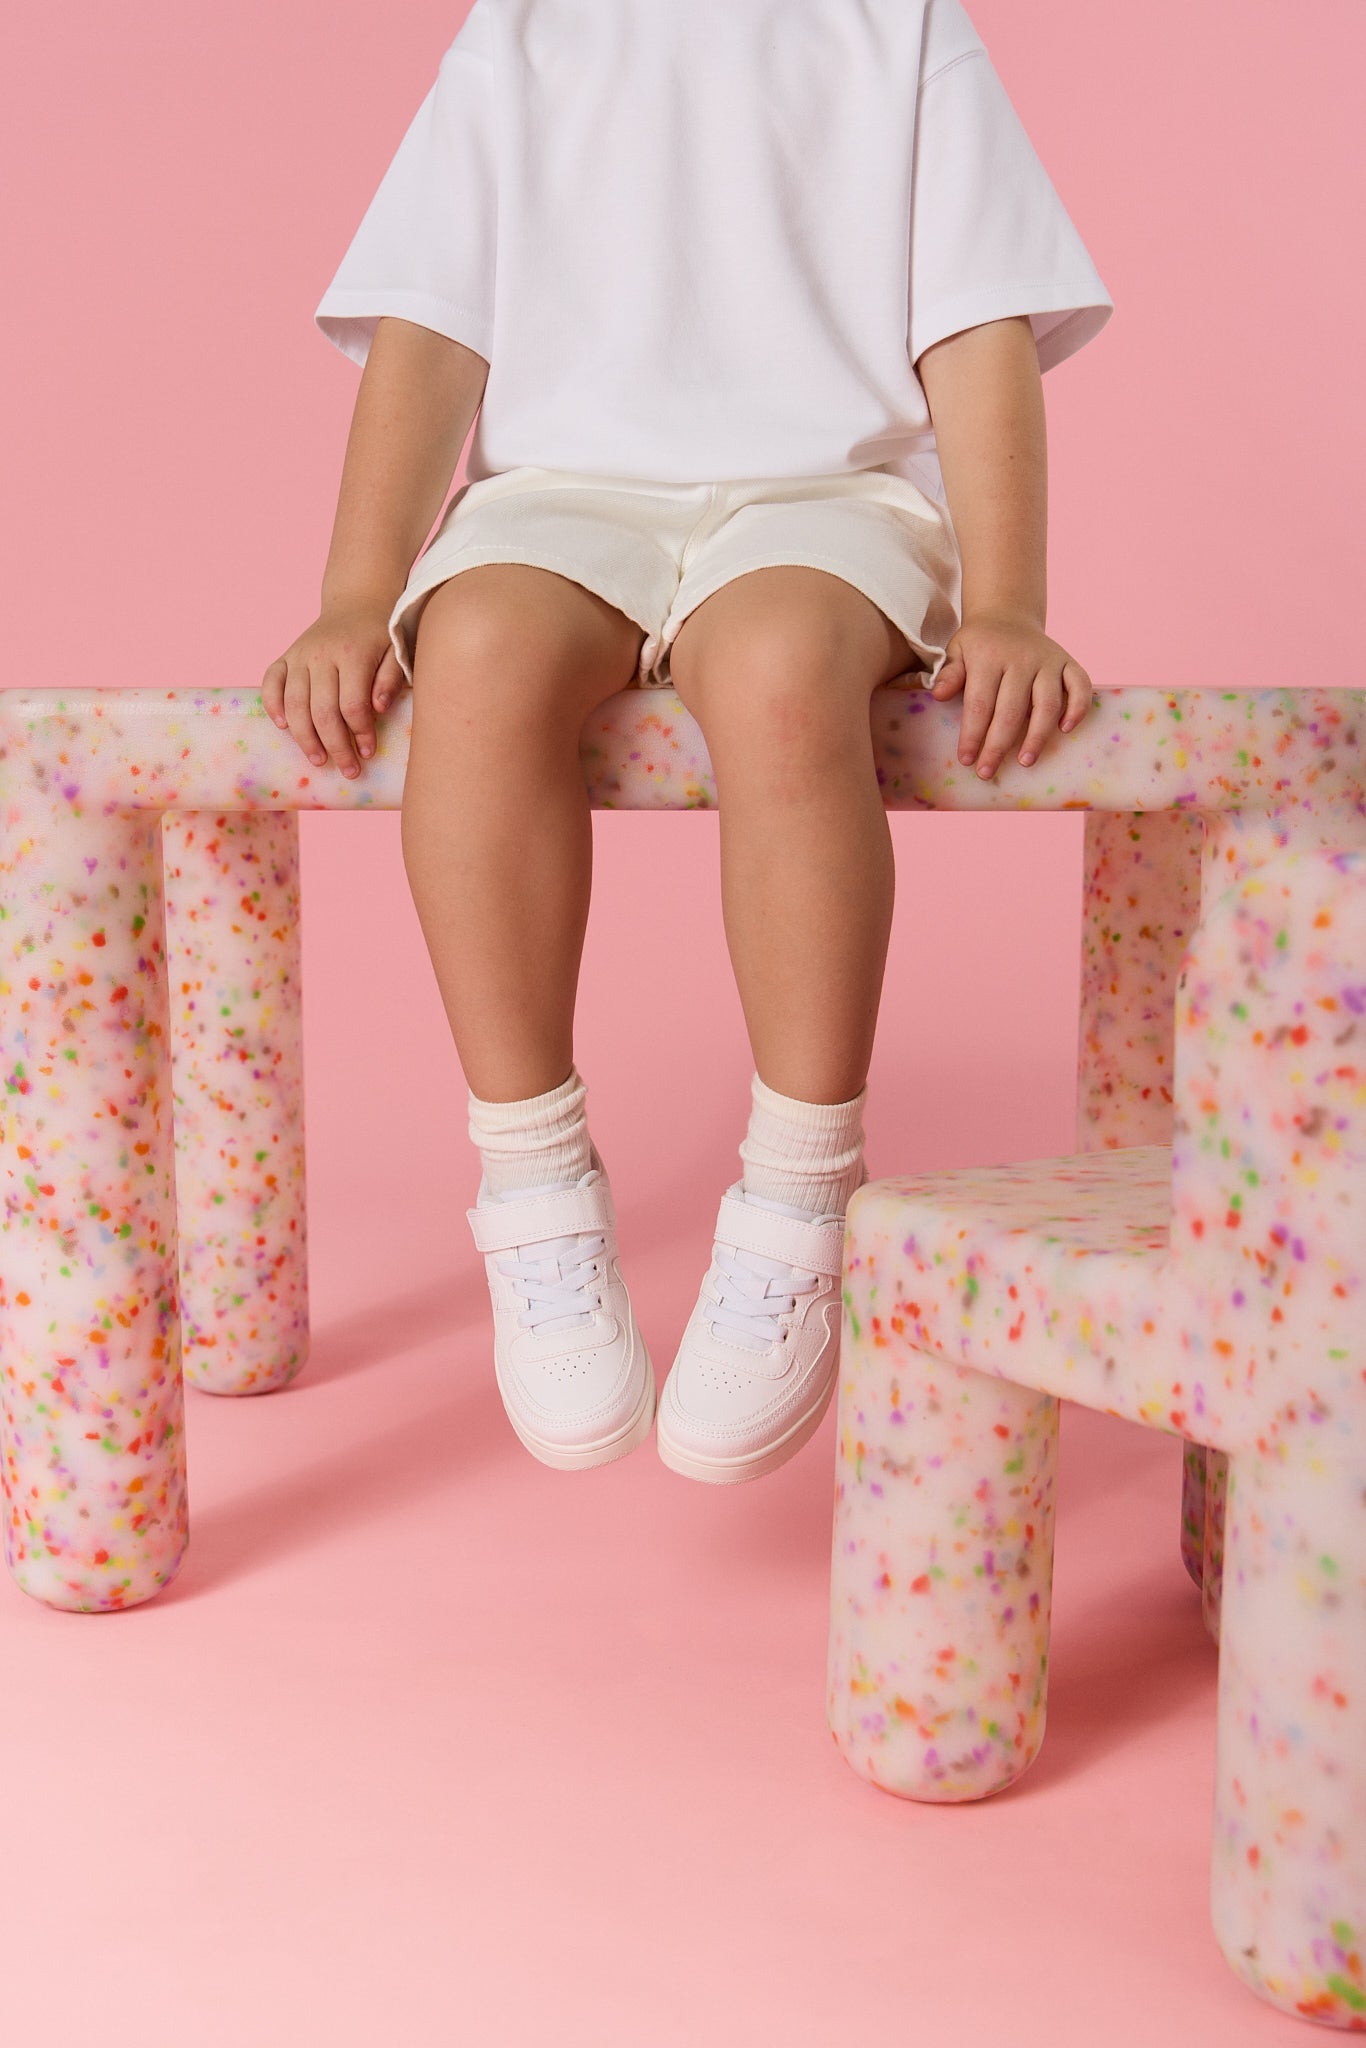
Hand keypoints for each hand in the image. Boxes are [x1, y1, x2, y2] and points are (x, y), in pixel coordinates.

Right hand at [261, 600, 405, 778]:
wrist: (357, 602)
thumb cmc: (380, 635)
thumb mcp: (396, 652)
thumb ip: (390, 680)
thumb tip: (378, 709)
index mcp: (353, 654)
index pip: (352, 705)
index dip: (360, 734)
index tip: (369, 752)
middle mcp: (321, 654)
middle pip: (322, 711)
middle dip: (335, 746)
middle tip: (348, 770)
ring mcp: (299, 655)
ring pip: (294, 704)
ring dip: (305, 737)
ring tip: (319, 760)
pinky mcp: (285, 656)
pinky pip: (270, 682)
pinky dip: (272, 705)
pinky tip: (283, 727)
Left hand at [930, 613, 1091, 780]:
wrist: (1007, 616)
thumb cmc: (979, 644)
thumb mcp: (956, 651)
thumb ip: (949, 673)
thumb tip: (938, 694)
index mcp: (989, 657)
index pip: (979, 704)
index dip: (973, 735)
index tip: (966, 760)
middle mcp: (1021, 658)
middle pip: (1011, 710)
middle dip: (999, 745)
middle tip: (988, 771)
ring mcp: (1048, 660)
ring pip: (1047, 703)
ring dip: (1037, 736)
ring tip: (1026, 762)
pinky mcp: (1069, 662)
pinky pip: (1080, 686)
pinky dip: (1078, 708)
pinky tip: (1066, 730)